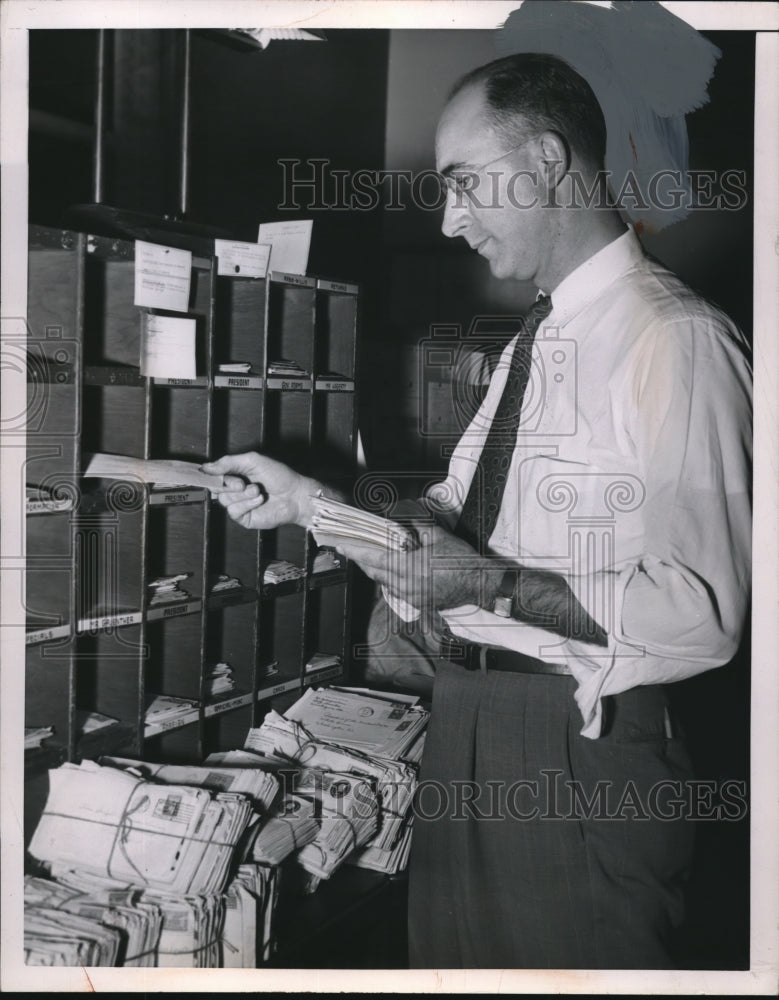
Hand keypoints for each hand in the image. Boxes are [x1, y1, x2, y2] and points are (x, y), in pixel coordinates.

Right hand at [202, 452, 321, 530]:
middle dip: (229, 484)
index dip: (210, 475)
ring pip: (224, 500)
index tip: (206, 473)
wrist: (295, 494)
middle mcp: (236, 489)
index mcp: (236, 474)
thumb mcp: (252, 461)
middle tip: (242, 483)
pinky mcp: (244, 517)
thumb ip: (228, 462)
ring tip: (257, 490)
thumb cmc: (279, 475)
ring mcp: (240, 504)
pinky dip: (246, 504)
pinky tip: (259, 500)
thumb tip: (206, 466)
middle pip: (216, 488)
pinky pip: (233, 511)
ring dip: (242, 494)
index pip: (214, 475)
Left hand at [325, 521, 503, 612]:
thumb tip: (401, 514)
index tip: (340, 544)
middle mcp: (405, 584)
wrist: (479, 584)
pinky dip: (389, 578)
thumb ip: (416, 524)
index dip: (354, 550)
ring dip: (375, 568)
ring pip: (383, 581)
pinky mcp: (417, 602)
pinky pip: (395, 589)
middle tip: (349, 547)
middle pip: (373, 571)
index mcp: (408, 566)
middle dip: (360, 559)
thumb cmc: (461, 560)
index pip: (373, 557)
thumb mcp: (437, 535)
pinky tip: (391, 568)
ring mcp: (410, 596)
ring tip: (368, 555)